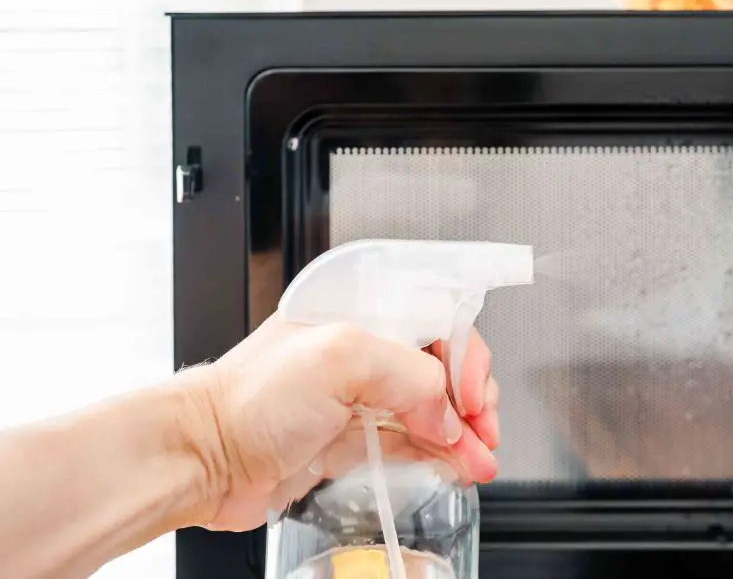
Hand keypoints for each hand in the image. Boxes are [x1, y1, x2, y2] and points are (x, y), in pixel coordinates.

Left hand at [178, 312, 499, 531]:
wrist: (203, 459)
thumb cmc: (247, 399)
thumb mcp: (338, 359)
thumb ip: (407, 374)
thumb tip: (446, 411)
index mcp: (362, 314)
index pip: (437, 322)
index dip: (464, 357)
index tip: (470, 395)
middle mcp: (363, 352)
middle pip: (442, 368)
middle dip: (471, 400)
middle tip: (483, 430)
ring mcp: (358, 398)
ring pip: (431, 410)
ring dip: (463, 435)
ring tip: (481, 460)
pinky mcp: (351, 439)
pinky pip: (410, 442)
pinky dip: (440, 454)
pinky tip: (459, 464)